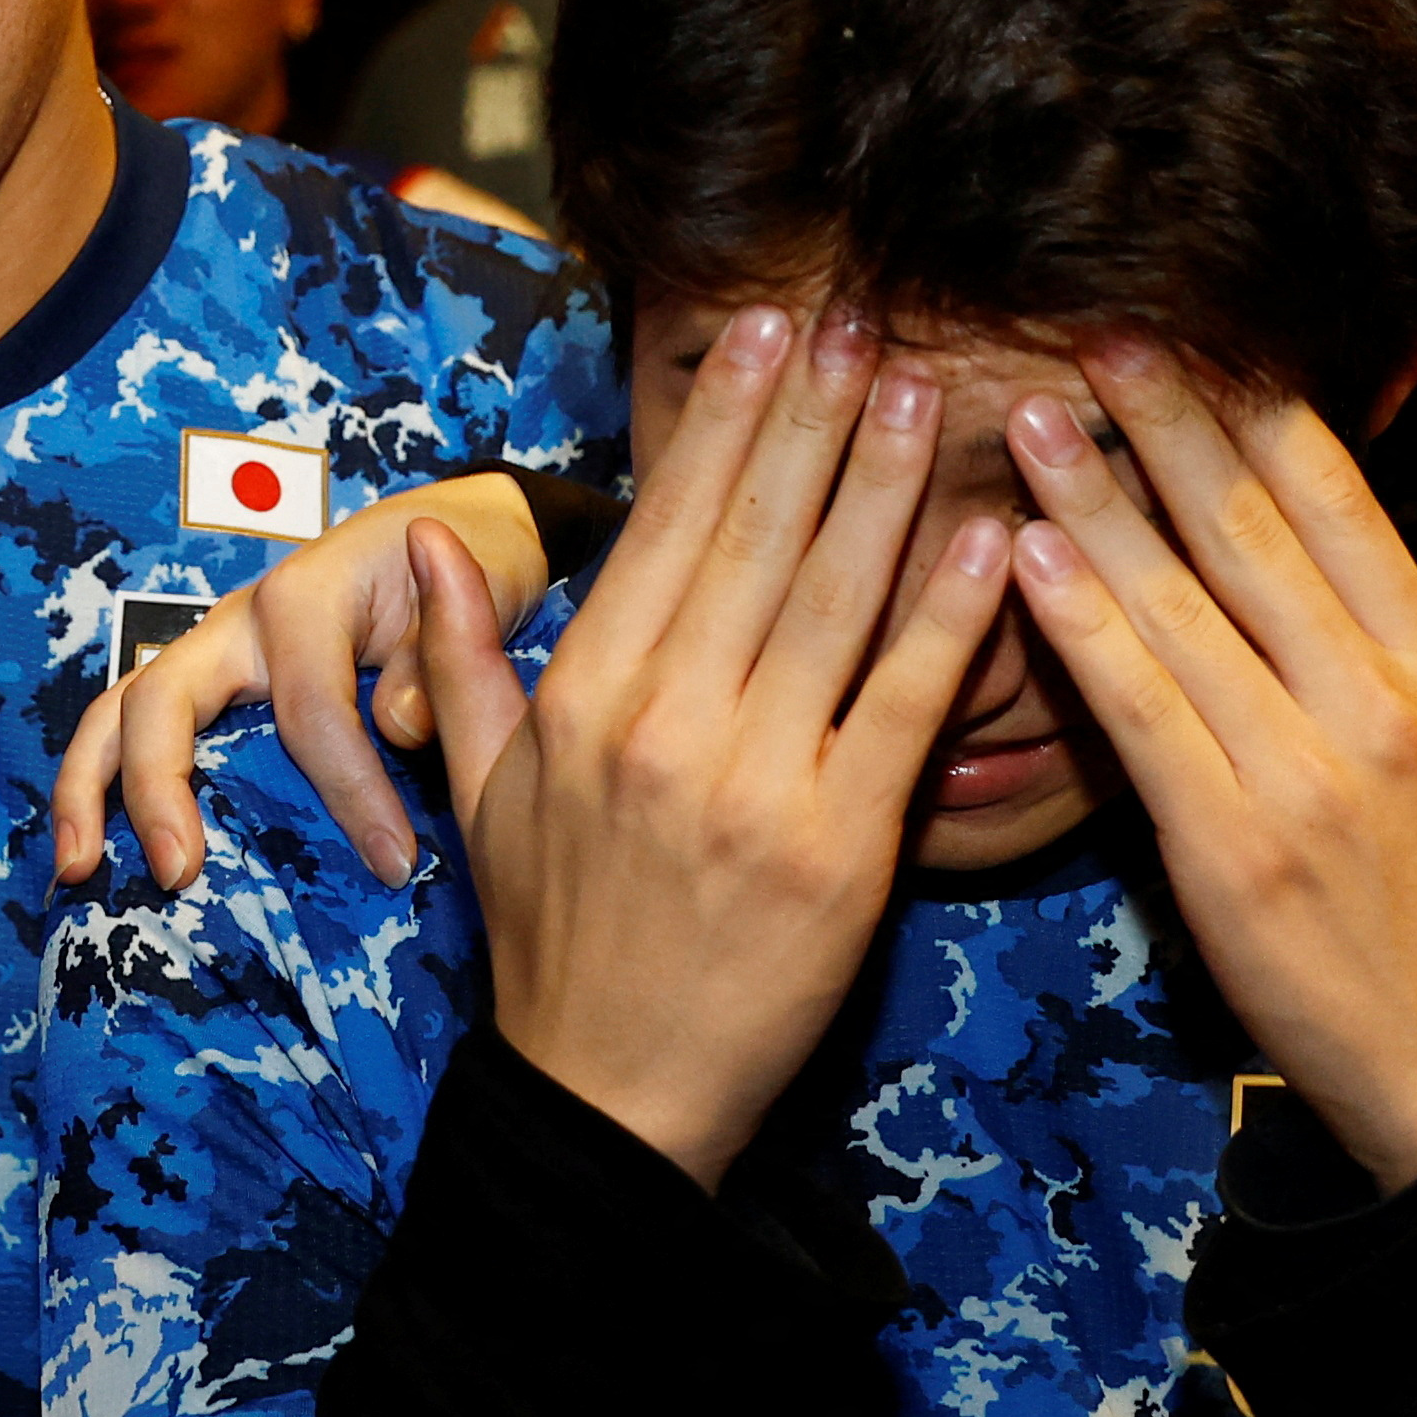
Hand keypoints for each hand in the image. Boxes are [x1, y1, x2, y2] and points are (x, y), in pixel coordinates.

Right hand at [52, 471, 548, 890]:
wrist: (459, 533)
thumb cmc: (468, 569)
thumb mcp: (478, 600)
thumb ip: (434, 665)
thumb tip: (394, 727)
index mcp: (304, 597)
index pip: (309, 710)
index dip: (349, 793)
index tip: (392, 862)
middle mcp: (239, 618)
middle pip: (162, 700)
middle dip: (157, 789)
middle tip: (177, 876)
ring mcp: (213, 648)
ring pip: (120, 710)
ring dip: (88, 789)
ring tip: (74, 870)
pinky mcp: (210, 677)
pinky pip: (138, 726)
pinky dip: (104, 783)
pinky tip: (94, 850)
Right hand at [426, 307, 1015, 1189]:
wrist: (611, 1095)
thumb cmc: (552, 938)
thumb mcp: (479, 794)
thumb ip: (460, 662)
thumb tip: (426, 546)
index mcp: (584, 700)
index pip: (664, 527)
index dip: (721, 422)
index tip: (764, 335)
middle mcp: (663, 724)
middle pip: (753, 537)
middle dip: (810, 417)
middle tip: (860, 321)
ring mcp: (753, 783)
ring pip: (832, 599)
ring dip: (884, 480)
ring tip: (925, 387)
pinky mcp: (839, 847)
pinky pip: (903, 705)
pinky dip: (949, 615)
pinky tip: (990, 535)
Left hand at [1001, 340, 1416, 1194]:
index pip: (1338, 507)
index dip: (1257, 414)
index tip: (1190, 336)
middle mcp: (1376, 704)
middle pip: (1248, 533)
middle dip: (1162, 424)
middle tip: (1086, 334)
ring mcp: (1302, 773)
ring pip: (1181, 607)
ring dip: (1092, 504)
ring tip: (1021, 419)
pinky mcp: (1230, 845)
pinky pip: (1141, 711)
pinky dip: (1081, 627)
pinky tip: (1023, 557)